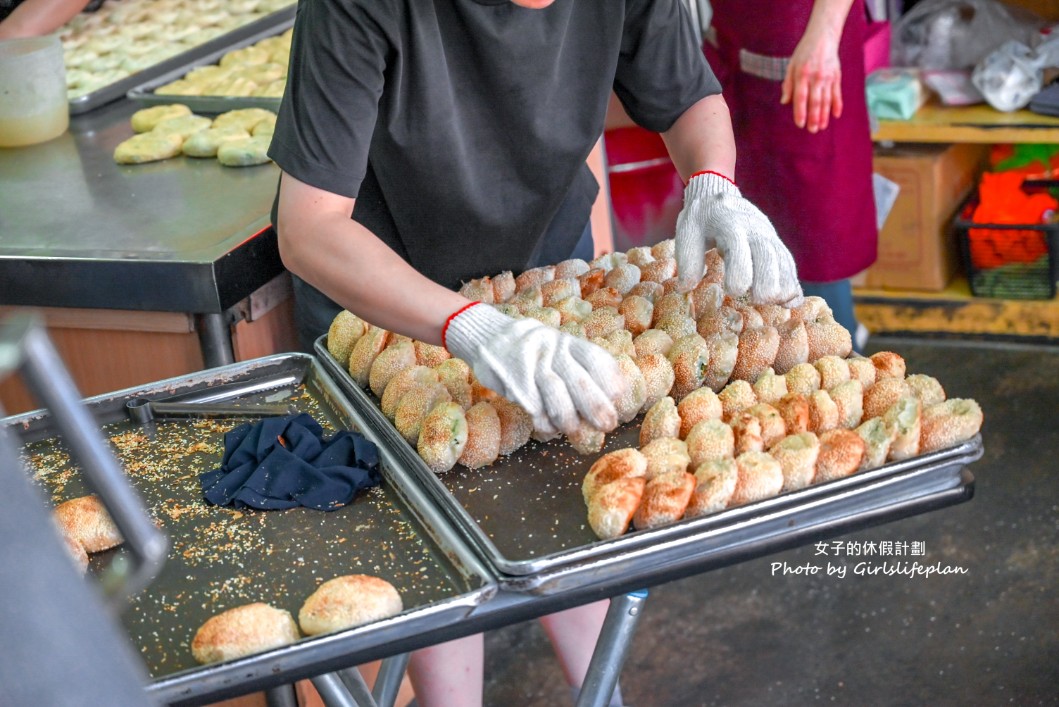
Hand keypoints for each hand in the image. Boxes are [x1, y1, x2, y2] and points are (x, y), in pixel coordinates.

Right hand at [444, 303, 624, 435]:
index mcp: (567, 342)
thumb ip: (578, 365)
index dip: (610, 381)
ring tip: (577, 432)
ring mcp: (531, 365)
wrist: (488, 335)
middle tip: (608, 425)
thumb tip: (611, 395)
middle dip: (596, 406)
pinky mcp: (513, 380)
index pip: (595, 359)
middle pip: (579, 380)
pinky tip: (551, 429)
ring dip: (568, 417)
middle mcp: (551, 351)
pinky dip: (543, 420)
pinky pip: (532, 403)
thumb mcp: (557, 346)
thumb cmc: (532, 349)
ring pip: (555, 392)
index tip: (620, 400)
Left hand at [675, 172, 802, 305]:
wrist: (719, 195)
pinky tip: (792, 302)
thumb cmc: (701, 218)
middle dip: (766, 283)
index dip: (739, 273)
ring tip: (773, 304)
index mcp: (729, 223)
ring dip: (782, 286)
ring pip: (784, 261)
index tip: (733, 292)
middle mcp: (754, 228)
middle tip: (755, 301)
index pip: (739, 248)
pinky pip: (789, 264)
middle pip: (768, 256)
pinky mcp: (776, 244)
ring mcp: (769, 236)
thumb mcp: (686, 232)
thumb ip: (687, 259)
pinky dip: (793, 284)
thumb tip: (686, 288)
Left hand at [781, 15, 843, 131]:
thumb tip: (784, 102)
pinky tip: (836, 115)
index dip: (800, 111)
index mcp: (802, 74)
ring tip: (822, 127)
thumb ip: (788, 85)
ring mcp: (828, 77)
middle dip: (814, 117)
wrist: (823, 37)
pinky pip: (837, 93)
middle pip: (815, 101)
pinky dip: (837, 104)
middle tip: (812, 130)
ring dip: (824, 114)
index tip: (800, 124)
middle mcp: (816, 77)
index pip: (801, 97)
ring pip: (826, 99)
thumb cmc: (803, 53)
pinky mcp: (836, 76)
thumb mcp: (791, 66)